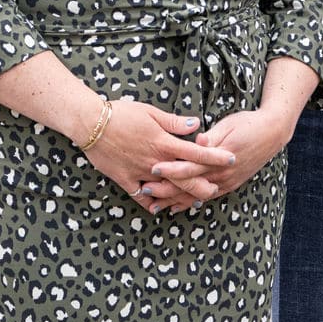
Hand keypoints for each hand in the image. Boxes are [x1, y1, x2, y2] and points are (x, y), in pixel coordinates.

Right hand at [84, 98, 235, 207]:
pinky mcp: (125, 179)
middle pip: (185, 177)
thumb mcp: (151, 112)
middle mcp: (155, 161)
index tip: (231, 159)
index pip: (196, 151)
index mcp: (164, 142)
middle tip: (217, 189)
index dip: (215, 156)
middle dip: (203, 184)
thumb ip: (175, 122)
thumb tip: (196, 125)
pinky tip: (159, 209)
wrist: (91, 123)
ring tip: (195, 200)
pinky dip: (151, 203)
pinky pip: (140, 196)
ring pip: (166, 190)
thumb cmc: (122, 113)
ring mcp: (140, 172)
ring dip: (181, 196)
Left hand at [144, 104, 294, 212]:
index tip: (152, 169)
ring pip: (196, 196)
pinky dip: (190, 203)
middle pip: (189, 186)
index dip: (170, 169)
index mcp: (219, 157)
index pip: (190, 167)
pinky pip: (206, 197)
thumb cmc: (248, 123)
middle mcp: (222, 174)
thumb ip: (211, 137)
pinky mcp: (230, 184)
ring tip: (154, 206)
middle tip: (144, 192)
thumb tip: (197, 139)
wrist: (272, 132)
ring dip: (174, 201)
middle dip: (165, 190)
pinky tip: (177, 206)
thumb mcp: (228, 125)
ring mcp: (227, 181)